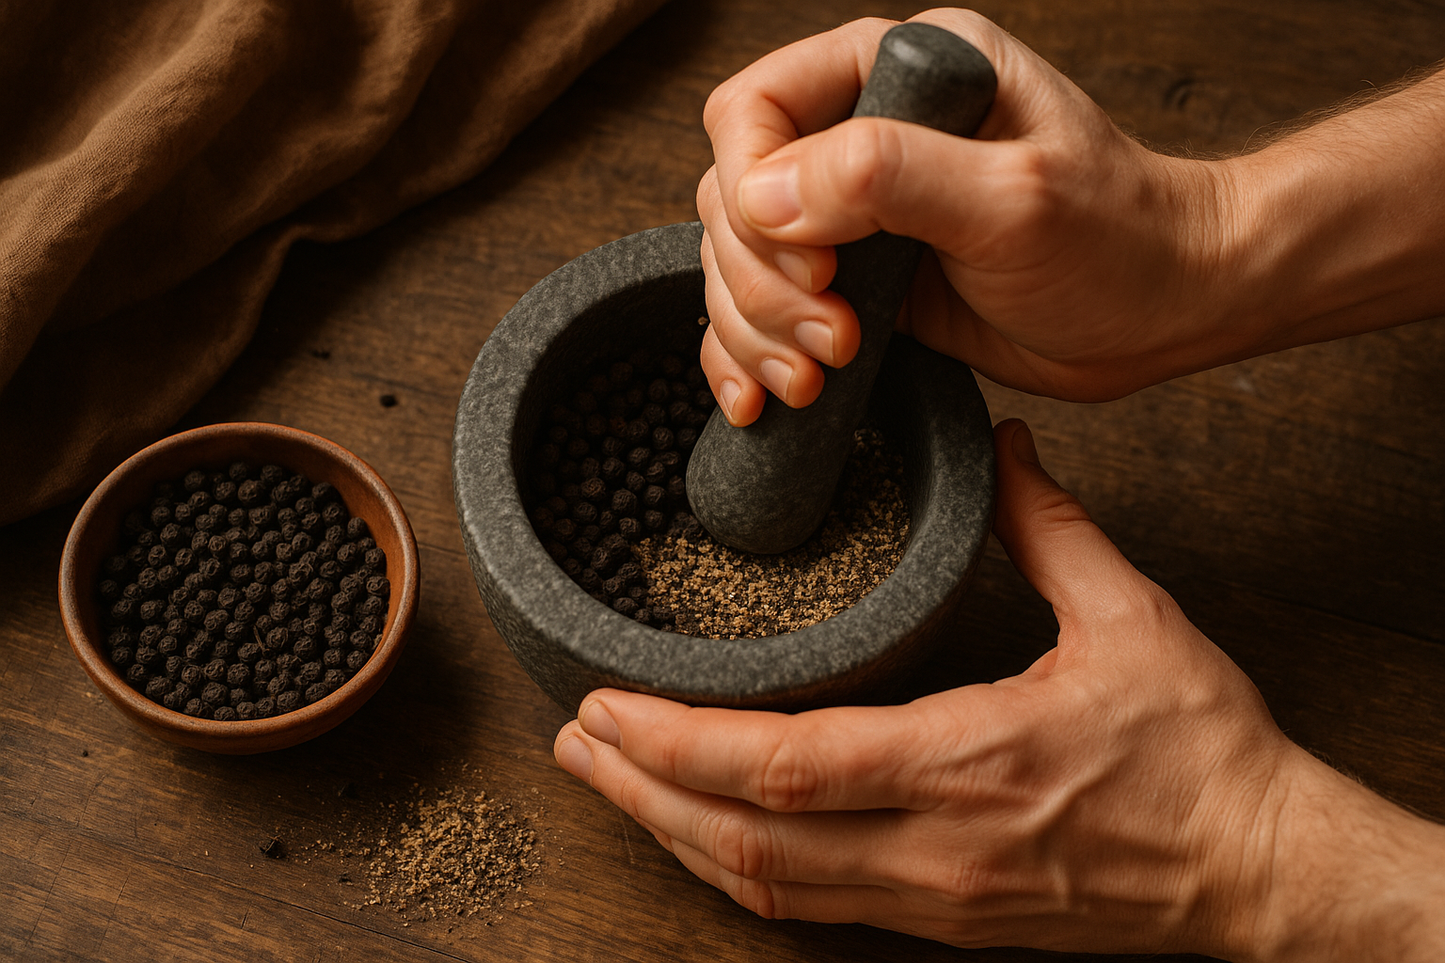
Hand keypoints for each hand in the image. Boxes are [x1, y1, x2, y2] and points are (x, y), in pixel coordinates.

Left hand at [555, 420, 1444, 959]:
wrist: (1260, 871)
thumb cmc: (1204, 753)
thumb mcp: (1134, 619)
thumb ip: (1051, 528)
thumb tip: (1007, 445)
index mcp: (970, 760)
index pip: (788, 766)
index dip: (680, 742)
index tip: (608, 700)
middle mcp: (933, 845)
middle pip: (747, 837)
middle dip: (641, 791)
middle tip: (572, 736)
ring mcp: (931, 897)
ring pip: (766, 884)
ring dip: (671, 833)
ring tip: (608, 779)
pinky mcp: (942, 920)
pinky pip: (811, 905)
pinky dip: (736, 867)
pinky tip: (696, 834)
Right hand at [696, 10, 1444, 424]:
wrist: (1165, 312)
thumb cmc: (1119, 241)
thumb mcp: (1012, 199)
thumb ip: (886, 174)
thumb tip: (761, 193)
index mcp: (901, 71)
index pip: (754, 107)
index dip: (753, 188)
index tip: (815, 260)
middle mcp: (866, 133)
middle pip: (733, 194)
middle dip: (763, 280)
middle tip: (832, 334)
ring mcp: (857, 213)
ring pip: (738, 261)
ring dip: (757, 328)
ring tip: (819, 375)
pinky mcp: (859, 281)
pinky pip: (765, 312)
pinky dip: (749, 356)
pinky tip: (764, 398)